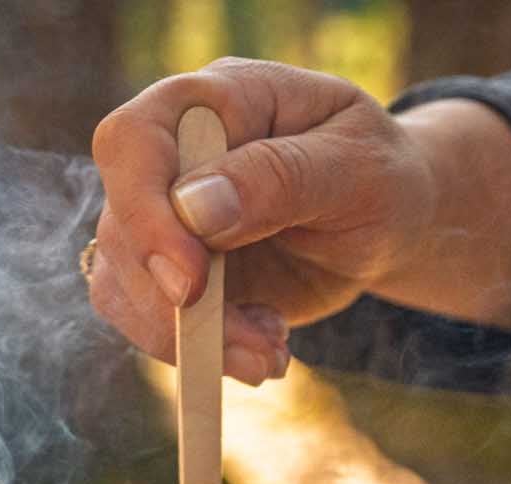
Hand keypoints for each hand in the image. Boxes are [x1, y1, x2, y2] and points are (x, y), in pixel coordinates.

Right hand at [86, 58, 510, 385]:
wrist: (389, 222)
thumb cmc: (378, 175)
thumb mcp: (358, 167)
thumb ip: (279, 177)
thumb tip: (192, 209)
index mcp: (215, 102)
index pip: (133, 141)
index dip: (143, 212)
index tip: (190, 283)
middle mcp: (172, 157)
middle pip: (121, 228)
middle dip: (177, 304)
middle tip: (260, 344)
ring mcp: (164, 219)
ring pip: (122, 286)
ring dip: (191, 339)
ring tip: (272, 352)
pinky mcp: (170, 275)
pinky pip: (147, 323)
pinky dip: (200, 354)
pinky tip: (264, 351)